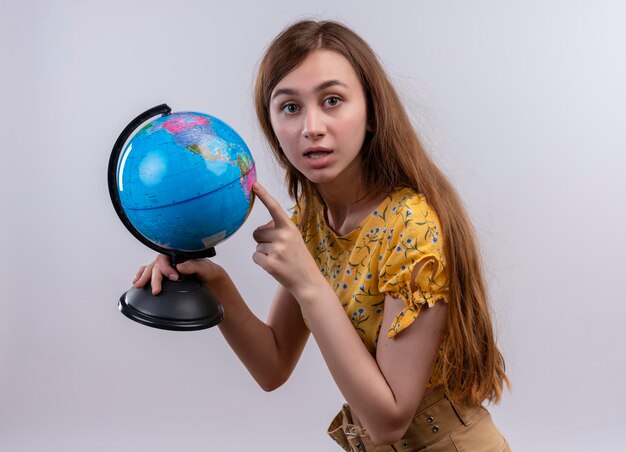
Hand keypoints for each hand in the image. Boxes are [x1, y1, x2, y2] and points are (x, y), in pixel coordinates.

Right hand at [132, 254, 224, 294]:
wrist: (210, 279)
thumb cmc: (208, 270)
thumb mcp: (204, 268)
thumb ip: (193, 266)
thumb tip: (179, 266)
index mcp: (179, 255)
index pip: (166, 258)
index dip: (167, 268)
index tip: (174, 278)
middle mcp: (170, 260)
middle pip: (156, 265)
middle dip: (153, 277)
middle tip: (155, 290)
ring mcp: (166, 267)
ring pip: (150, 268)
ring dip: (143, 276)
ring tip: (138, 284)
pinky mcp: (164, 275)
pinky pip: (150, 272)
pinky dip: (142, 275)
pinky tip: (137, 281)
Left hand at [252, 182, 324, 298]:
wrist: (308, 282)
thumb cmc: (298, 259)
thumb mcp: (294, 238)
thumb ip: (279, 229)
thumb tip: (262, 226)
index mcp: (290, 227)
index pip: (274, 208)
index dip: (263, 195)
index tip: (253, 184)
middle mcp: (284, 236)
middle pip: (257, 232)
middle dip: (263, 241)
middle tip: (279, 250)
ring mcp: (277, 249)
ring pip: (256, 246)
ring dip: (264, 253)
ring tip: (280, 259)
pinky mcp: (270, 263)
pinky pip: (255, 257)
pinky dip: (262, 262)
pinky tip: (275, 266)